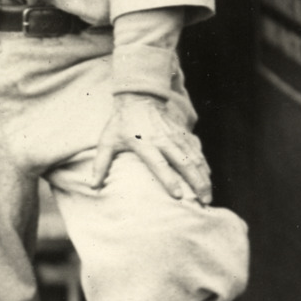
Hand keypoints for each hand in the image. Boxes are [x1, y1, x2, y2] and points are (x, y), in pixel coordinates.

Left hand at [92, 93, 211, 203]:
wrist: (138, 98)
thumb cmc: (121, 123)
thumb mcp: (107, 141)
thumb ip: (100, 164)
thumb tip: (92, 186)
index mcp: (144, 143)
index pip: (159, 164)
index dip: (169, 180)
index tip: (179, 196)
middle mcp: (163, 140)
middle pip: (184, 163)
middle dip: (197, 183)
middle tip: (204, 202)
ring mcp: (175, 136)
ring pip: (195, 158)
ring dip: (204, 177)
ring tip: (208, 196)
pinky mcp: (183, 133)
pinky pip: (197, 151)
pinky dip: (204, 164)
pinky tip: (207, 177)